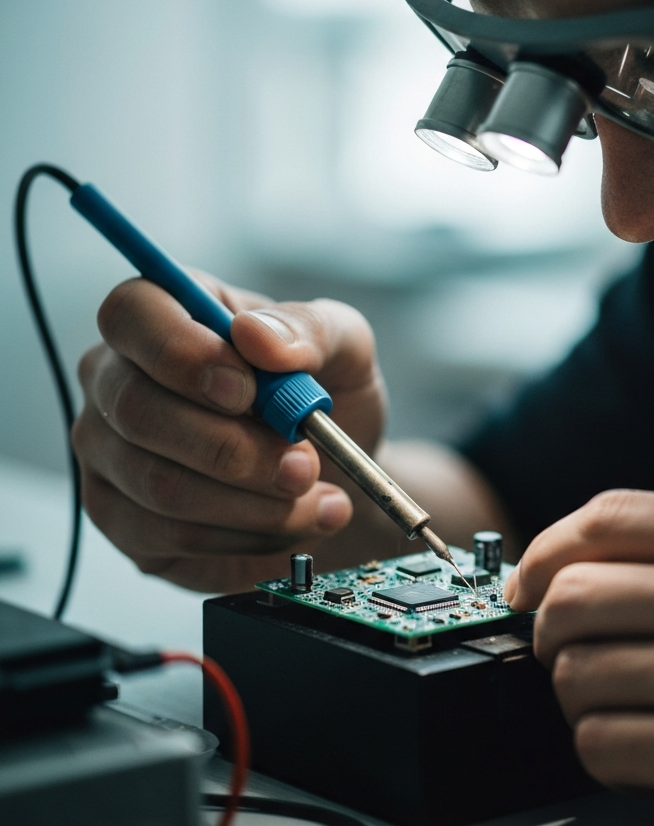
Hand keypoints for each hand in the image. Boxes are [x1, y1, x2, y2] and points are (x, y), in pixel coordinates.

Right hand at [74, 273, 384, 591]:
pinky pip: (173, 537)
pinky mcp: (125, 522)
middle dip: (234, 448)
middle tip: (304, 463)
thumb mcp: (345, 345)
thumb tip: (256, 335)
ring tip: (316, 495)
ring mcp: (108, 454)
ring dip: (253, 500)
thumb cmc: (327, 395)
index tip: (246, 389)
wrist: (337, 473)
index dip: (182, 352)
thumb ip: (309, 328)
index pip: (131, 313)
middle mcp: (117, 379)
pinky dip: (248, 536)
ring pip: (159, 485)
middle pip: (137, 410)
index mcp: (165, 314)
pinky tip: (293, 522)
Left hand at [505, 490, 653, 825]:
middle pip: (575, 590)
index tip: (528, 577)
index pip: (609, 514)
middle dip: (546, 626)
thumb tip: (582, 562)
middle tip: (558, 649)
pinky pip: (599, 740)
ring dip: (576, 694)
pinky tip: (639, 750)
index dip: (548, 545)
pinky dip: (602, 750)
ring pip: (576, 670)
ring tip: (613, 703)